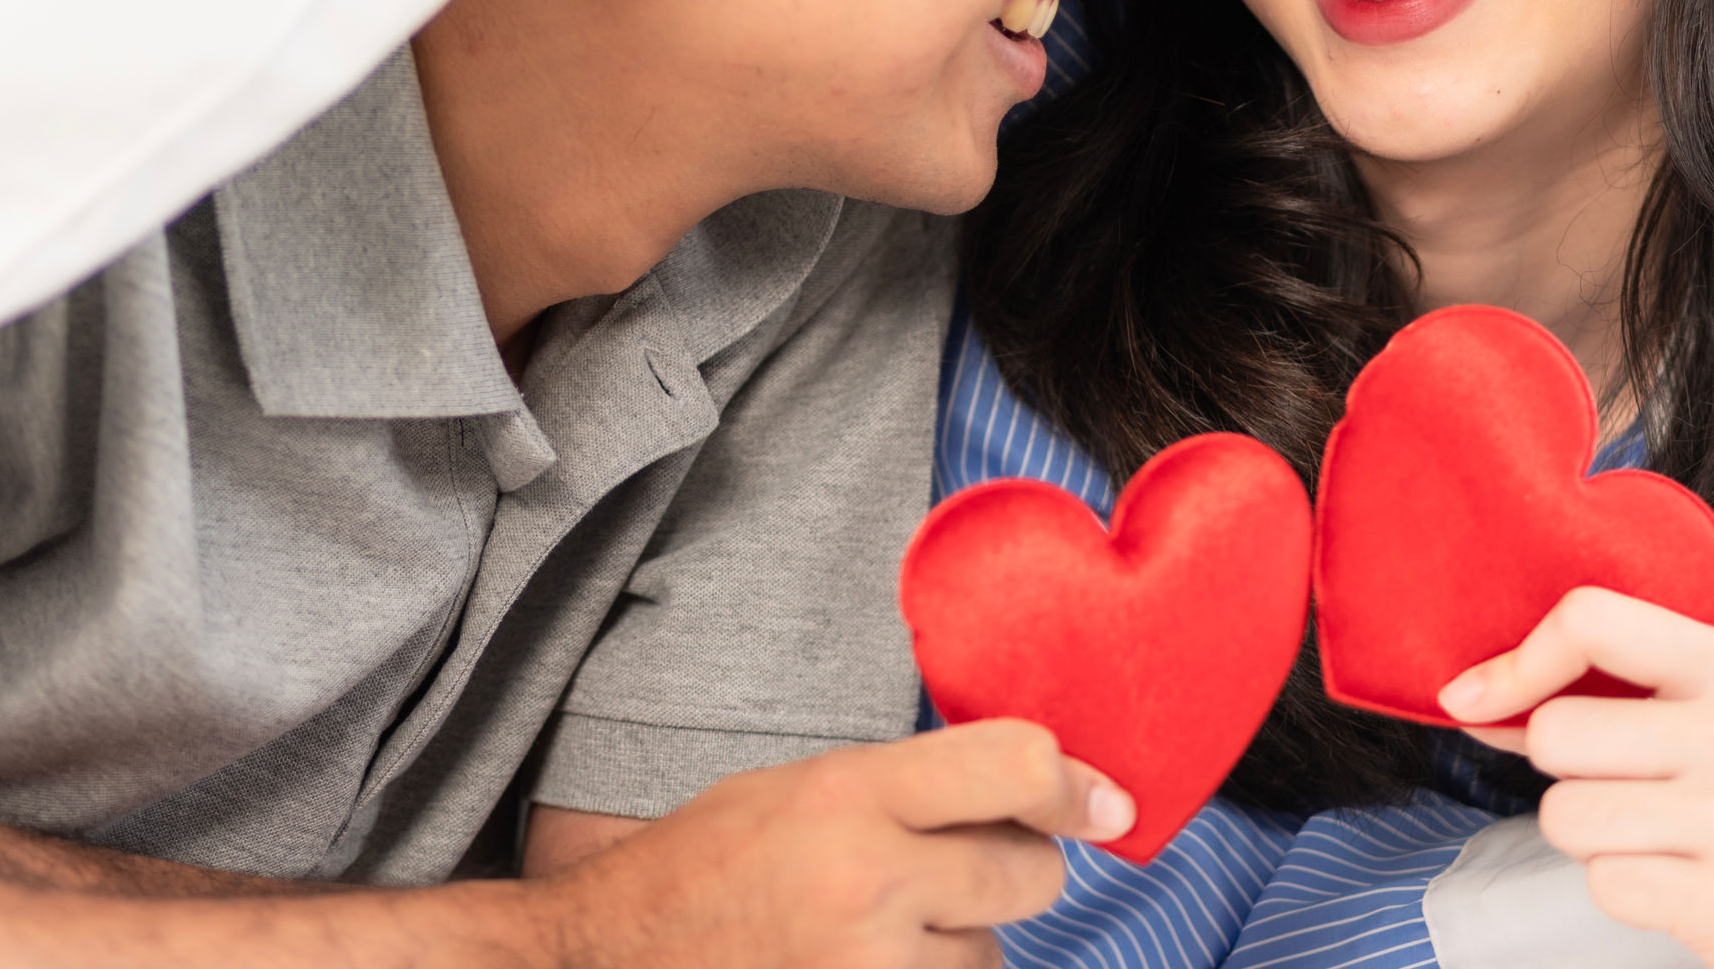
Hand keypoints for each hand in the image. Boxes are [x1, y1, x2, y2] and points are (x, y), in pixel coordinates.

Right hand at [525, 719, 1134, 968]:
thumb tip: (1049, 788)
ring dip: (957, 948)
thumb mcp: (801, 789)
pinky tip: (865, 965)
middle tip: (944, 874)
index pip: (1013, 764)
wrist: (610, 958)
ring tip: (866, 937)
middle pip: (1029, 874)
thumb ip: (913, 785)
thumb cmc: (707, 868)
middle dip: (1010, 872)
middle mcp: (869, 883)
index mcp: (847, 796)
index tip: (1103, 804)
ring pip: (992, 958)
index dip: (1070, 783)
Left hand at [1444, 587, 1713, 968]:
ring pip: (1565, 814)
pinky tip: (1682, 886)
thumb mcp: (1708, 721)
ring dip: (1590, 839)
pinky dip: (1624, 890)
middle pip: (1554, 733)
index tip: (1474, 700)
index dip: (1515, 662)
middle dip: (1564, 775)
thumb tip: (1468, 697)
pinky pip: (1604, 882)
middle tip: (1632, 795)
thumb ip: (1598, 698)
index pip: (1589, 617)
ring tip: (1661, 842)